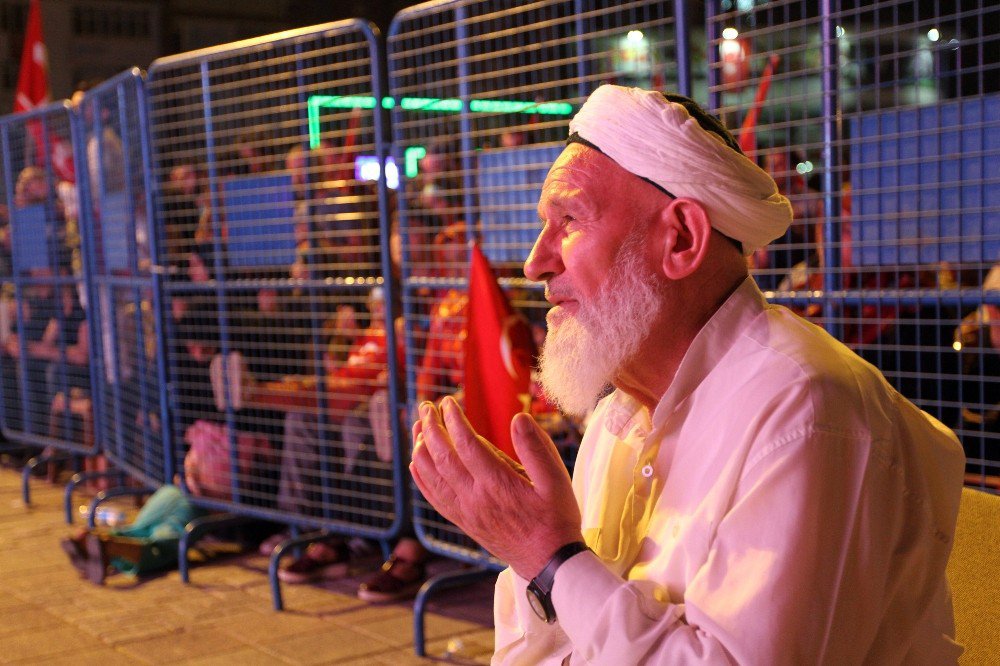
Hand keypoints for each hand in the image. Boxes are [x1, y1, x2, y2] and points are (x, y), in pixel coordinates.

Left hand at [410, 396, 582, 578]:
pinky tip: (416, 463)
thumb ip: (537, 448)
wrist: (548, 564)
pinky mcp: (463, 522)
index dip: (454, 420)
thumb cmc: (556, 519)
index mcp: (497, 484)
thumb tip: (518, 418)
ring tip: (418, 427)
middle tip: (425, 406)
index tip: (448, 402)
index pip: (466, 444)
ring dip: (421, 449)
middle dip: (431, 428)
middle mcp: (475, 498)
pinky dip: (421, 478)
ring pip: (432, 477)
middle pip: (442, 457)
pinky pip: (434, 498)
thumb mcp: (557, 481)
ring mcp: (466, 512)